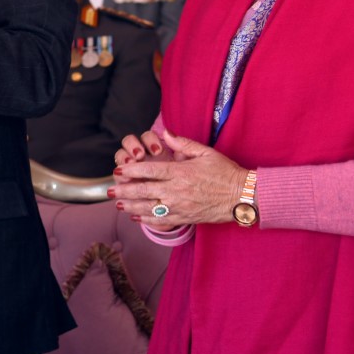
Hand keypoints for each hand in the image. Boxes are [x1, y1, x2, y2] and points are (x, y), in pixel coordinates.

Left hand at [110, 128, 249, 227]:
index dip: (132, 170)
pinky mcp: (186, 217)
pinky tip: (136, 218)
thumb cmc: (225, 172)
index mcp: (181, 172)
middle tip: (110, 190)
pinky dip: (147, 220)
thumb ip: (183, 143)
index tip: (119, 169)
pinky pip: (162, 221)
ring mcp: (180, 206)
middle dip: (125, 190)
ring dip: (131, 207)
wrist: (242, 196)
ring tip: (118, 205)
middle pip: (144, 191)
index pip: (150, 171)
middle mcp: (177, 191)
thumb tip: (165, 133)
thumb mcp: (205, 152)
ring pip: (149, 208)